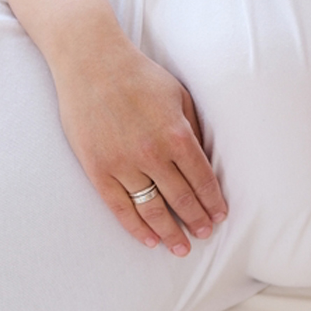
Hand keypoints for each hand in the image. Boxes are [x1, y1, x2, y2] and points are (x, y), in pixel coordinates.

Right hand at [51, 34, 226, 255]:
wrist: (90, 62)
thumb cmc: (138, 75)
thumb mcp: (178, 95)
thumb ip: (194, 129)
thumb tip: (205, 160)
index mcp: (177, 134)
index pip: (202, 180)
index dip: (213, 202)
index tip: (220, 216)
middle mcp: (153, 154)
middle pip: (181, 199)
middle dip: (196, 220)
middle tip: (205, 235)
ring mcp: (123, 164)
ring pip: (152, 209)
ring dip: (170, 232)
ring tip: (181, 247)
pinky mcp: (98, 169)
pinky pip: (120, 207)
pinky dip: (136, 227)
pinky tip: (149, 239)